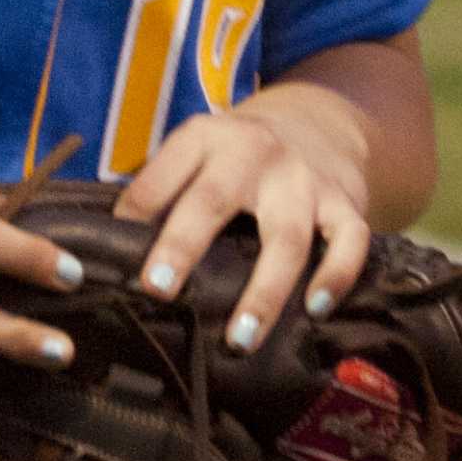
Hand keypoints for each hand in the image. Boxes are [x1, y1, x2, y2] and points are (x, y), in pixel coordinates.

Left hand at [114, 104, 370, 353]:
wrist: (315, 123)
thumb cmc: (238, 154)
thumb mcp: (198, 150)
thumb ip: (165, 187)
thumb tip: (112, 247)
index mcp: (204, 137)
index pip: (161, 175)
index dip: (135, 213)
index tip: (114, 256)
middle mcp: (252, 152)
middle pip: (214, 200)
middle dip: (183, 245)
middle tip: (158, 289)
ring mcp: (302, 179)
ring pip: (285, 237)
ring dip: (262, 291)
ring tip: (239, 337)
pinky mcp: (345, 202)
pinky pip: (348, 242)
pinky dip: (335, 276)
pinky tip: (315, 309)